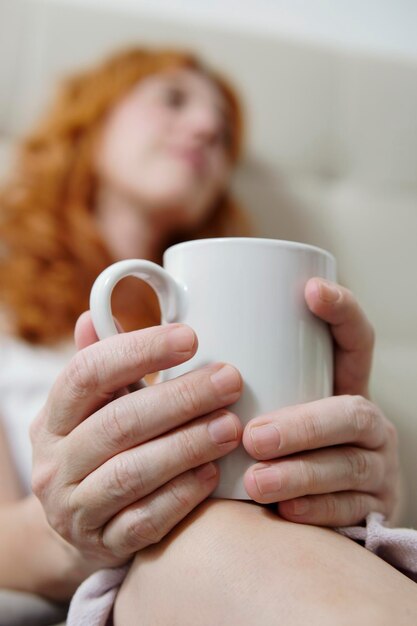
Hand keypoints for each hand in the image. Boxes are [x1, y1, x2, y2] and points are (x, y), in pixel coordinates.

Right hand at [31, 314, 241, 566]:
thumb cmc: (98, 448)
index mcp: (52, 416)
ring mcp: (73, 508)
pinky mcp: (101, 544)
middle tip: (230, 380)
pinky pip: (144, 522)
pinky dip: (182, 496)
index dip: (139, 351)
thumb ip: (100, 364)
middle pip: (118, 423)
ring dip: (187, 446)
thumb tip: (95, 314)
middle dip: (180, 399)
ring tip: (231, 426)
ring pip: (131, 474)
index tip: (190, 338)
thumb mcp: (90, 407)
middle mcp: (54, 462)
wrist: (77, 524)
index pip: (87, 373)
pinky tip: (214, 473)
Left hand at [242, 278, 399, 526]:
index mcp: (341, 386)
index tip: (309, 291)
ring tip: (255, 481)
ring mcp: (376, 466)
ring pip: (350, 465)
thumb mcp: (262, 403)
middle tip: (253, 436)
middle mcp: (366, 422)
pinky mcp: (374, 509)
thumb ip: (234, 373)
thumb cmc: (263, 444)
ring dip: (302, 472)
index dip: (342, 311)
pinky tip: (286, 511)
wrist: (291, 513)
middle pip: (352, 412)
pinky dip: (316, 509)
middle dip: (304, 425)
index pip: (355, 340)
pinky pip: (351, 509)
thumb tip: (172, 309)